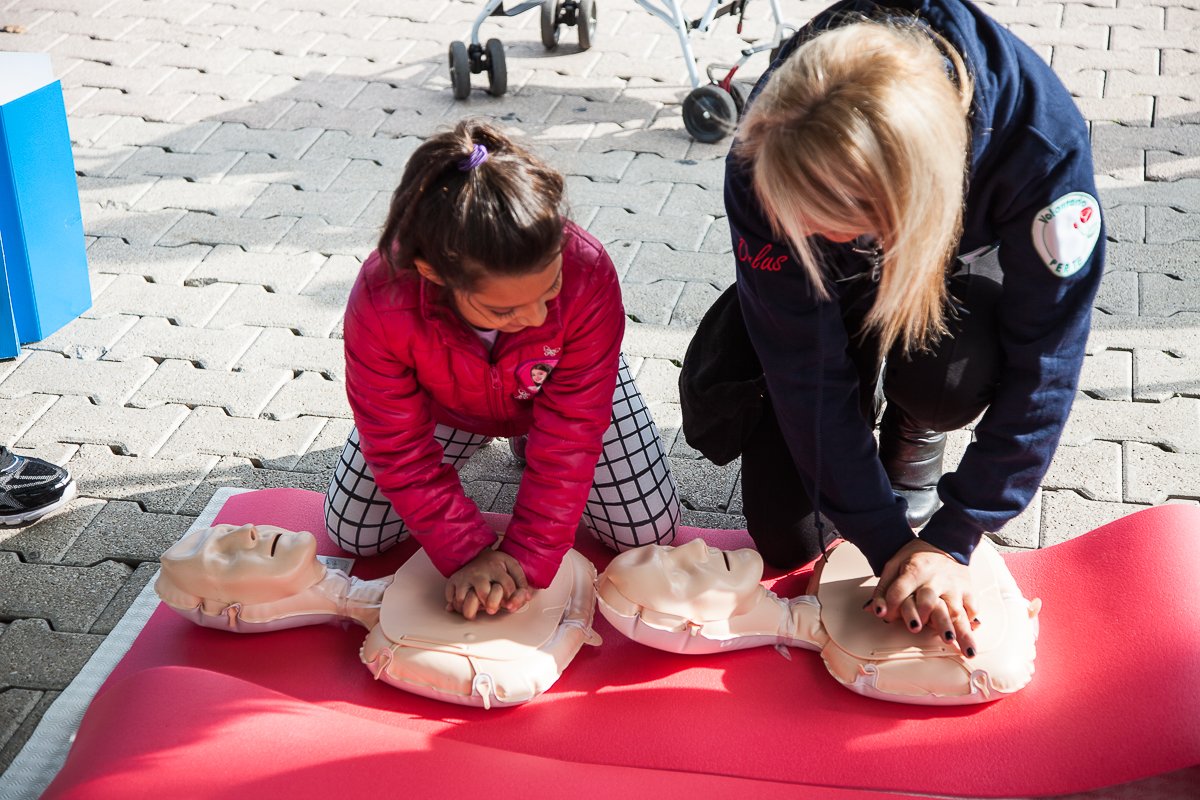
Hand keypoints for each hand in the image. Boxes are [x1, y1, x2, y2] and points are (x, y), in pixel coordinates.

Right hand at [444, 549, 531, 619]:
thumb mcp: (512, 566)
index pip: (506, 585)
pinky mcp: (452, 582)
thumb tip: (526, 597)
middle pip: (483, 593)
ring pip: (462, 598)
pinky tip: (464, 606)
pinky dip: (455, 606)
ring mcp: (464, 577)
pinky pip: (450, 598)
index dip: (511, 599)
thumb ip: (521, 582)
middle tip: (492, 609)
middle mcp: (478, 573)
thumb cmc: (495, 564)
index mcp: (495, 568)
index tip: (510, 606)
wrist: (476, 552)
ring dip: (469, 609)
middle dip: (490, 604)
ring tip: (476, 610)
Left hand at [866, 538, 979, 657]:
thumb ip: (883, 588)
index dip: (891, 603)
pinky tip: (971, 637)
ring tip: (964, 650)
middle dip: (923, 615)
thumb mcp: (894, 565)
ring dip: (959, 631)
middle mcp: (935, 579)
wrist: (944, 543)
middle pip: (929, 600)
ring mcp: (954, 586)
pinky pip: (971, 608)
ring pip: (955, 610)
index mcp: (914, 570)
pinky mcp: (968, 590)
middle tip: (916, 629)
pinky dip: (971, 623)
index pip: (900, 589)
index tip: (886, 616)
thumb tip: (873, 610)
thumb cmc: (916, 558)